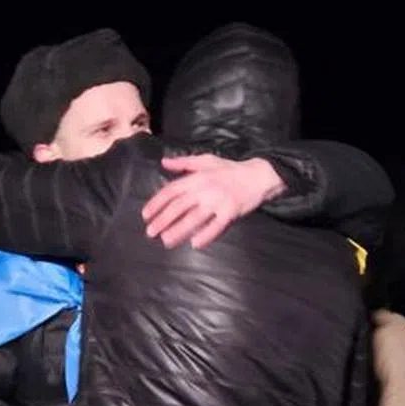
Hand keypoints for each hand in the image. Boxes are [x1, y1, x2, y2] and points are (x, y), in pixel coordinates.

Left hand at [141, 155, 283, 249]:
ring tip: (166, 241)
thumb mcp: (206, 160)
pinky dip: (206, 236)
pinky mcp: (231, 213)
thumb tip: (164, 162)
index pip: (171, 191)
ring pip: (194, 219)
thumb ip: (184, 163)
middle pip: (179, 207)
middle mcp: (205, 189)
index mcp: (197, 177)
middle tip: (150, 233)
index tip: (145, 215)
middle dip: (163, 221)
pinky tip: (195, 244)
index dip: (157, 203)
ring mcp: (218, 202)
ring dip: (178, 231)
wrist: (259, 176)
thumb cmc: (230, 169)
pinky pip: (216, 227)